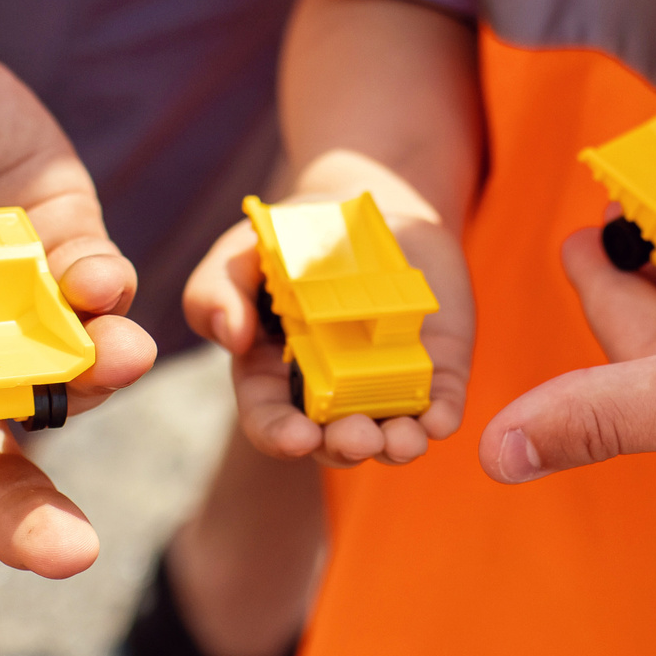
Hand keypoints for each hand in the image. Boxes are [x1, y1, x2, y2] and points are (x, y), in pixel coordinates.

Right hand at [184, 197, 473, 466]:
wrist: (362, 208)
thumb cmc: (290, 242)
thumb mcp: (239, 256)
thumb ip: (214, 293)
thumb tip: (232, 337)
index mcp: (274, 378)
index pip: (273, 422)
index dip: (281, 436)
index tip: (296, 437)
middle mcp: (330, 396)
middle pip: (334, 442)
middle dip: (345, 447)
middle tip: (356, 437)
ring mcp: (383, 386)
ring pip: (389, 435)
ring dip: (397, 446)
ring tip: (403, 440)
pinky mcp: (433, 370)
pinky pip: (439, 405)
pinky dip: (441, 418)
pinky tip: (440, 418)